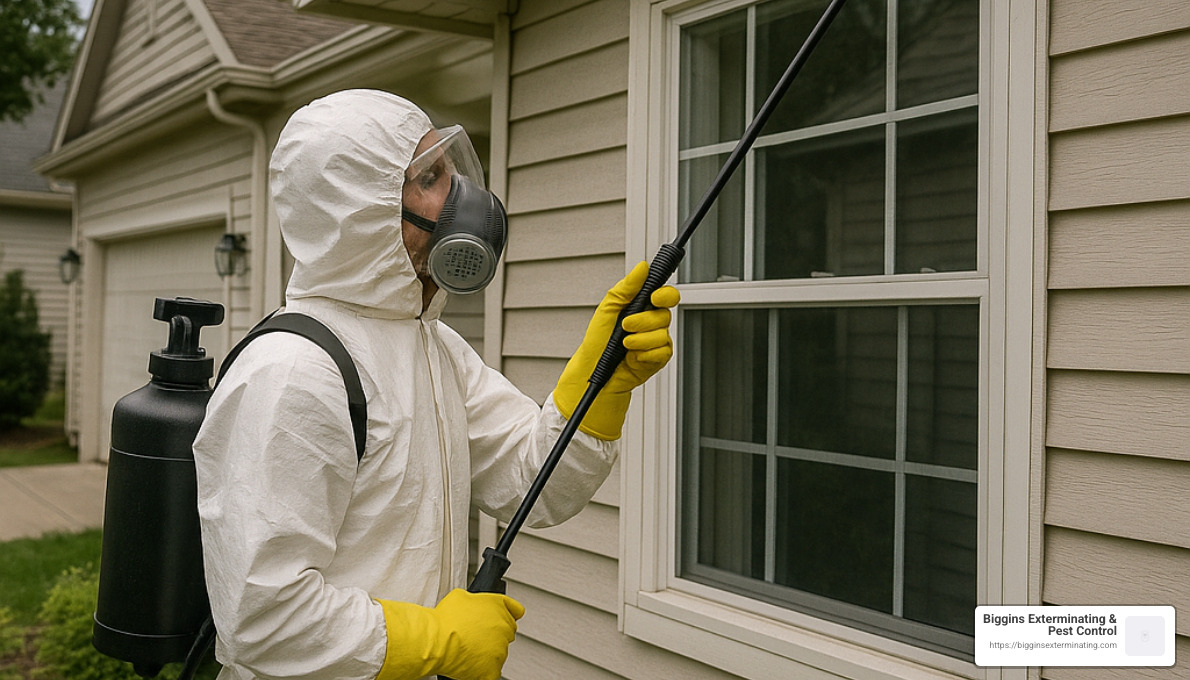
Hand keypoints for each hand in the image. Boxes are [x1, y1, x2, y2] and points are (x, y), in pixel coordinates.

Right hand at [377, 589, 524, 679]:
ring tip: (468, 649)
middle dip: (494, 634)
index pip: (516, 610)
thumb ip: (476, 600)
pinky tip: (470, 664)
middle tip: (475, 636)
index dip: (507, 614)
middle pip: (506, 632)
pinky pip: (492, 671)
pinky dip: (483, 670)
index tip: (501, 619)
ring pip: (499, 652)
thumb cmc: (445, 619)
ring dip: (487, 652)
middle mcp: (504, 626)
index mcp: (499, 606)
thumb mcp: (461, 596)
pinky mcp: (494, 668)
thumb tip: (473, 604)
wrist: (436, 641)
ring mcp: (501, 649)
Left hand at [553, 261, 679, 439]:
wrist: (593, 370)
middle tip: (626, 325)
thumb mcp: (608, 308)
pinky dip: (645, 354)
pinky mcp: (658, 359)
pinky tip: (633, 357)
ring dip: (640, 339)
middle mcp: (652, 323)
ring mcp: (656, 341)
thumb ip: (626, 287)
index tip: (654, 297)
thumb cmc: (598, 341)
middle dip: (643, 320)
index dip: (665, 294)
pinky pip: (662, 352)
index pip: (665, 295)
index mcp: (642, 307)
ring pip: (662, 334)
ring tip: (624, 344)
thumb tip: (642, 267)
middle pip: (665, 314)